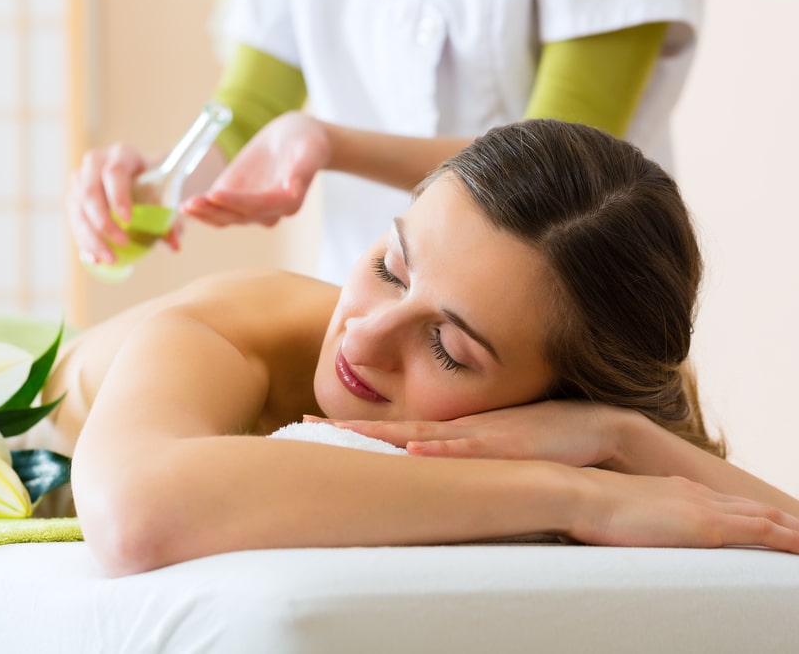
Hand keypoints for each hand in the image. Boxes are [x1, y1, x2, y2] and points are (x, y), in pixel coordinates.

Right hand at [66, 143, 182, 265]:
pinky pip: (74, 220)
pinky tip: (95, 258)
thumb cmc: (158, 185)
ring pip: (78, 209)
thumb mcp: (169, 196)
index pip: (114, 173)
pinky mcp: (74, 196)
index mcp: (123, 155)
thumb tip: (174, 244)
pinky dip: (84, 241)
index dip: (118, 197)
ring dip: (91, 238)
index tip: (128, 221)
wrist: (144, 179)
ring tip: (110, 259)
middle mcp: (96, 162)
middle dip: (103, 223)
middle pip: (90, 192)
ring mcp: (81, 179)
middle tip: (122, 244)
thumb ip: (173, 218)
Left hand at [181, 112, 329, 226]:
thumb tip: (293, 190)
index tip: (216, 194)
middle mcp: (269, 211)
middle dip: (214, 210)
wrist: (296, 138)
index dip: (236, 201)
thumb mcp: (309, 150)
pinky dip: (203, 210)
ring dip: (205, 213)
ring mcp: (251, 207)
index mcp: (288, 202)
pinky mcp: (236, 198)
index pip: (259, 205)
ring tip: (185, 207)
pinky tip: (185, 207)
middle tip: (191, 204)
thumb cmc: (307, 141)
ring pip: (226, 217)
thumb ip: (302, 171)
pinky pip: (218, 210)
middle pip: (239, 215)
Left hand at [309, 400, 628, 467]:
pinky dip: (443, 451)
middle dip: (349, 430)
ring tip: (340, 436)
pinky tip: (415, 452)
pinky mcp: (511, 445)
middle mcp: (461, 430)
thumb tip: (430, 476)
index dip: (353, 430)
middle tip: (301, 424)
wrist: (599, 429)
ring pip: (424, 438)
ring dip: (382, 437)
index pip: (395, 431)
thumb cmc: (548, 440)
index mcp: (456, 431)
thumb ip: (466, 459)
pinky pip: (472, 450)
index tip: (310, 425)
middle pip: (396, 431)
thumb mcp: (498, 450)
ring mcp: (483, 436)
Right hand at [571, 469, 798, 552]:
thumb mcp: (611, 512)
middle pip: (752, 509)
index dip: (750, 516)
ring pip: (765, 518)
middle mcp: (695, 494)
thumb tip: (616, 533)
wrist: (578, 495)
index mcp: (674, 491)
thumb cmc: (583, 507)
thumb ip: (626, 519)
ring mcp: (703, 507)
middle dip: (783, 522)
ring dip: (793, 531)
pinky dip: (789, 539)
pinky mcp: (707, 525)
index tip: (767, 525)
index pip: (724, 504)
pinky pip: (763, 532)